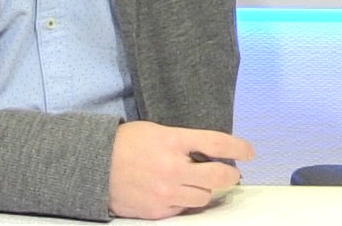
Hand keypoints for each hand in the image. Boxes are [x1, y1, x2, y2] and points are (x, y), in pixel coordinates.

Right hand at [107, 120, 254, 219]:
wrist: (93, 166)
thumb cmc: (123, 144)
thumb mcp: (155, 131)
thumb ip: (182, 141)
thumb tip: (208, 152)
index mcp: (172, 141)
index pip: (215, 143)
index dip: (238, 147)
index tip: (249, 151)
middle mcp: (172, 168)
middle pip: (219, 176)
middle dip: (230, 175)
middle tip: (231, 173)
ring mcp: (166, 192)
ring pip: (205, 197)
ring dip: (205, 190)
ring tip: (195, 183)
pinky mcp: (158, 210)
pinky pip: (184, 210)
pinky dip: (184, 202)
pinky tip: (175, 192)